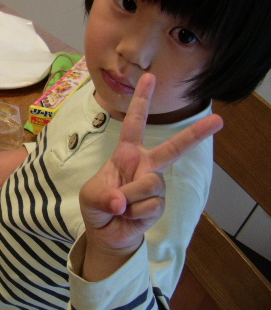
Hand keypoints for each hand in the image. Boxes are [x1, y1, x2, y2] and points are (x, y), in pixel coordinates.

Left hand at [79, 74, 222, 279]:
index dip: (141, 100)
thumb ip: (104, 196)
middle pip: (173, 148)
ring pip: (150, 183)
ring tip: (120, 206)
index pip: (134, 123)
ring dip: (130, 198)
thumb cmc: (98, 205)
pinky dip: (134, 213)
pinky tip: (129, 216)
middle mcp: (145, 165)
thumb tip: (121, 202)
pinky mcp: (160, 204)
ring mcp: (155, 184)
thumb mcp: (91, 197)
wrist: (107, 232)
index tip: (150, 77)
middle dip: (196, 134)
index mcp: (126, 153)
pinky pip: (150, 205)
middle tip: (219, 119)